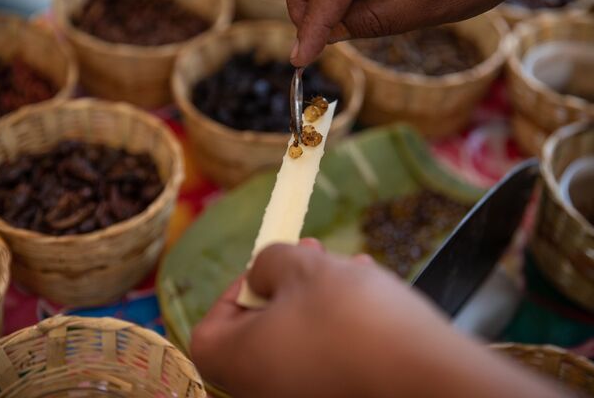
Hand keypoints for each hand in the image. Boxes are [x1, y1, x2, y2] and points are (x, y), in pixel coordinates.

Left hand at [190, 240, 563, 397]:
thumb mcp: (303, 268)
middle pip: (259, 330)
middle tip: (314, 252)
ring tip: (351, 266)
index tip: (269, 268)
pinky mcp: (338, 395)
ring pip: (298, 337)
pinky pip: (326, 355)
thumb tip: (264, 272)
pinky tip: (367, 293)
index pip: (210, 328)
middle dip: (287, 283)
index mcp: (240, 362)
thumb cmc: (351, 317)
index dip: (234, 290)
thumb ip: (269, 261)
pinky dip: (337, 323)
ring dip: (318, 296)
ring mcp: (302, 396)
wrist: (427, 377)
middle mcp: (264, 389)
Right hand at [287, 0, 505, 65]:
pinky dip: (327, 1)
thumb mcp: (410, 11)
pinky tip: (338, 11)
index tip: (299, 58)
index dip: (310, 27)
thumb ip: (361, 21)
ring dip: (314, 6)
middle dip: (307, 12)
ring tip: (326, 28)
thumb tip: (318, 41)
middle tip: (311, 45)